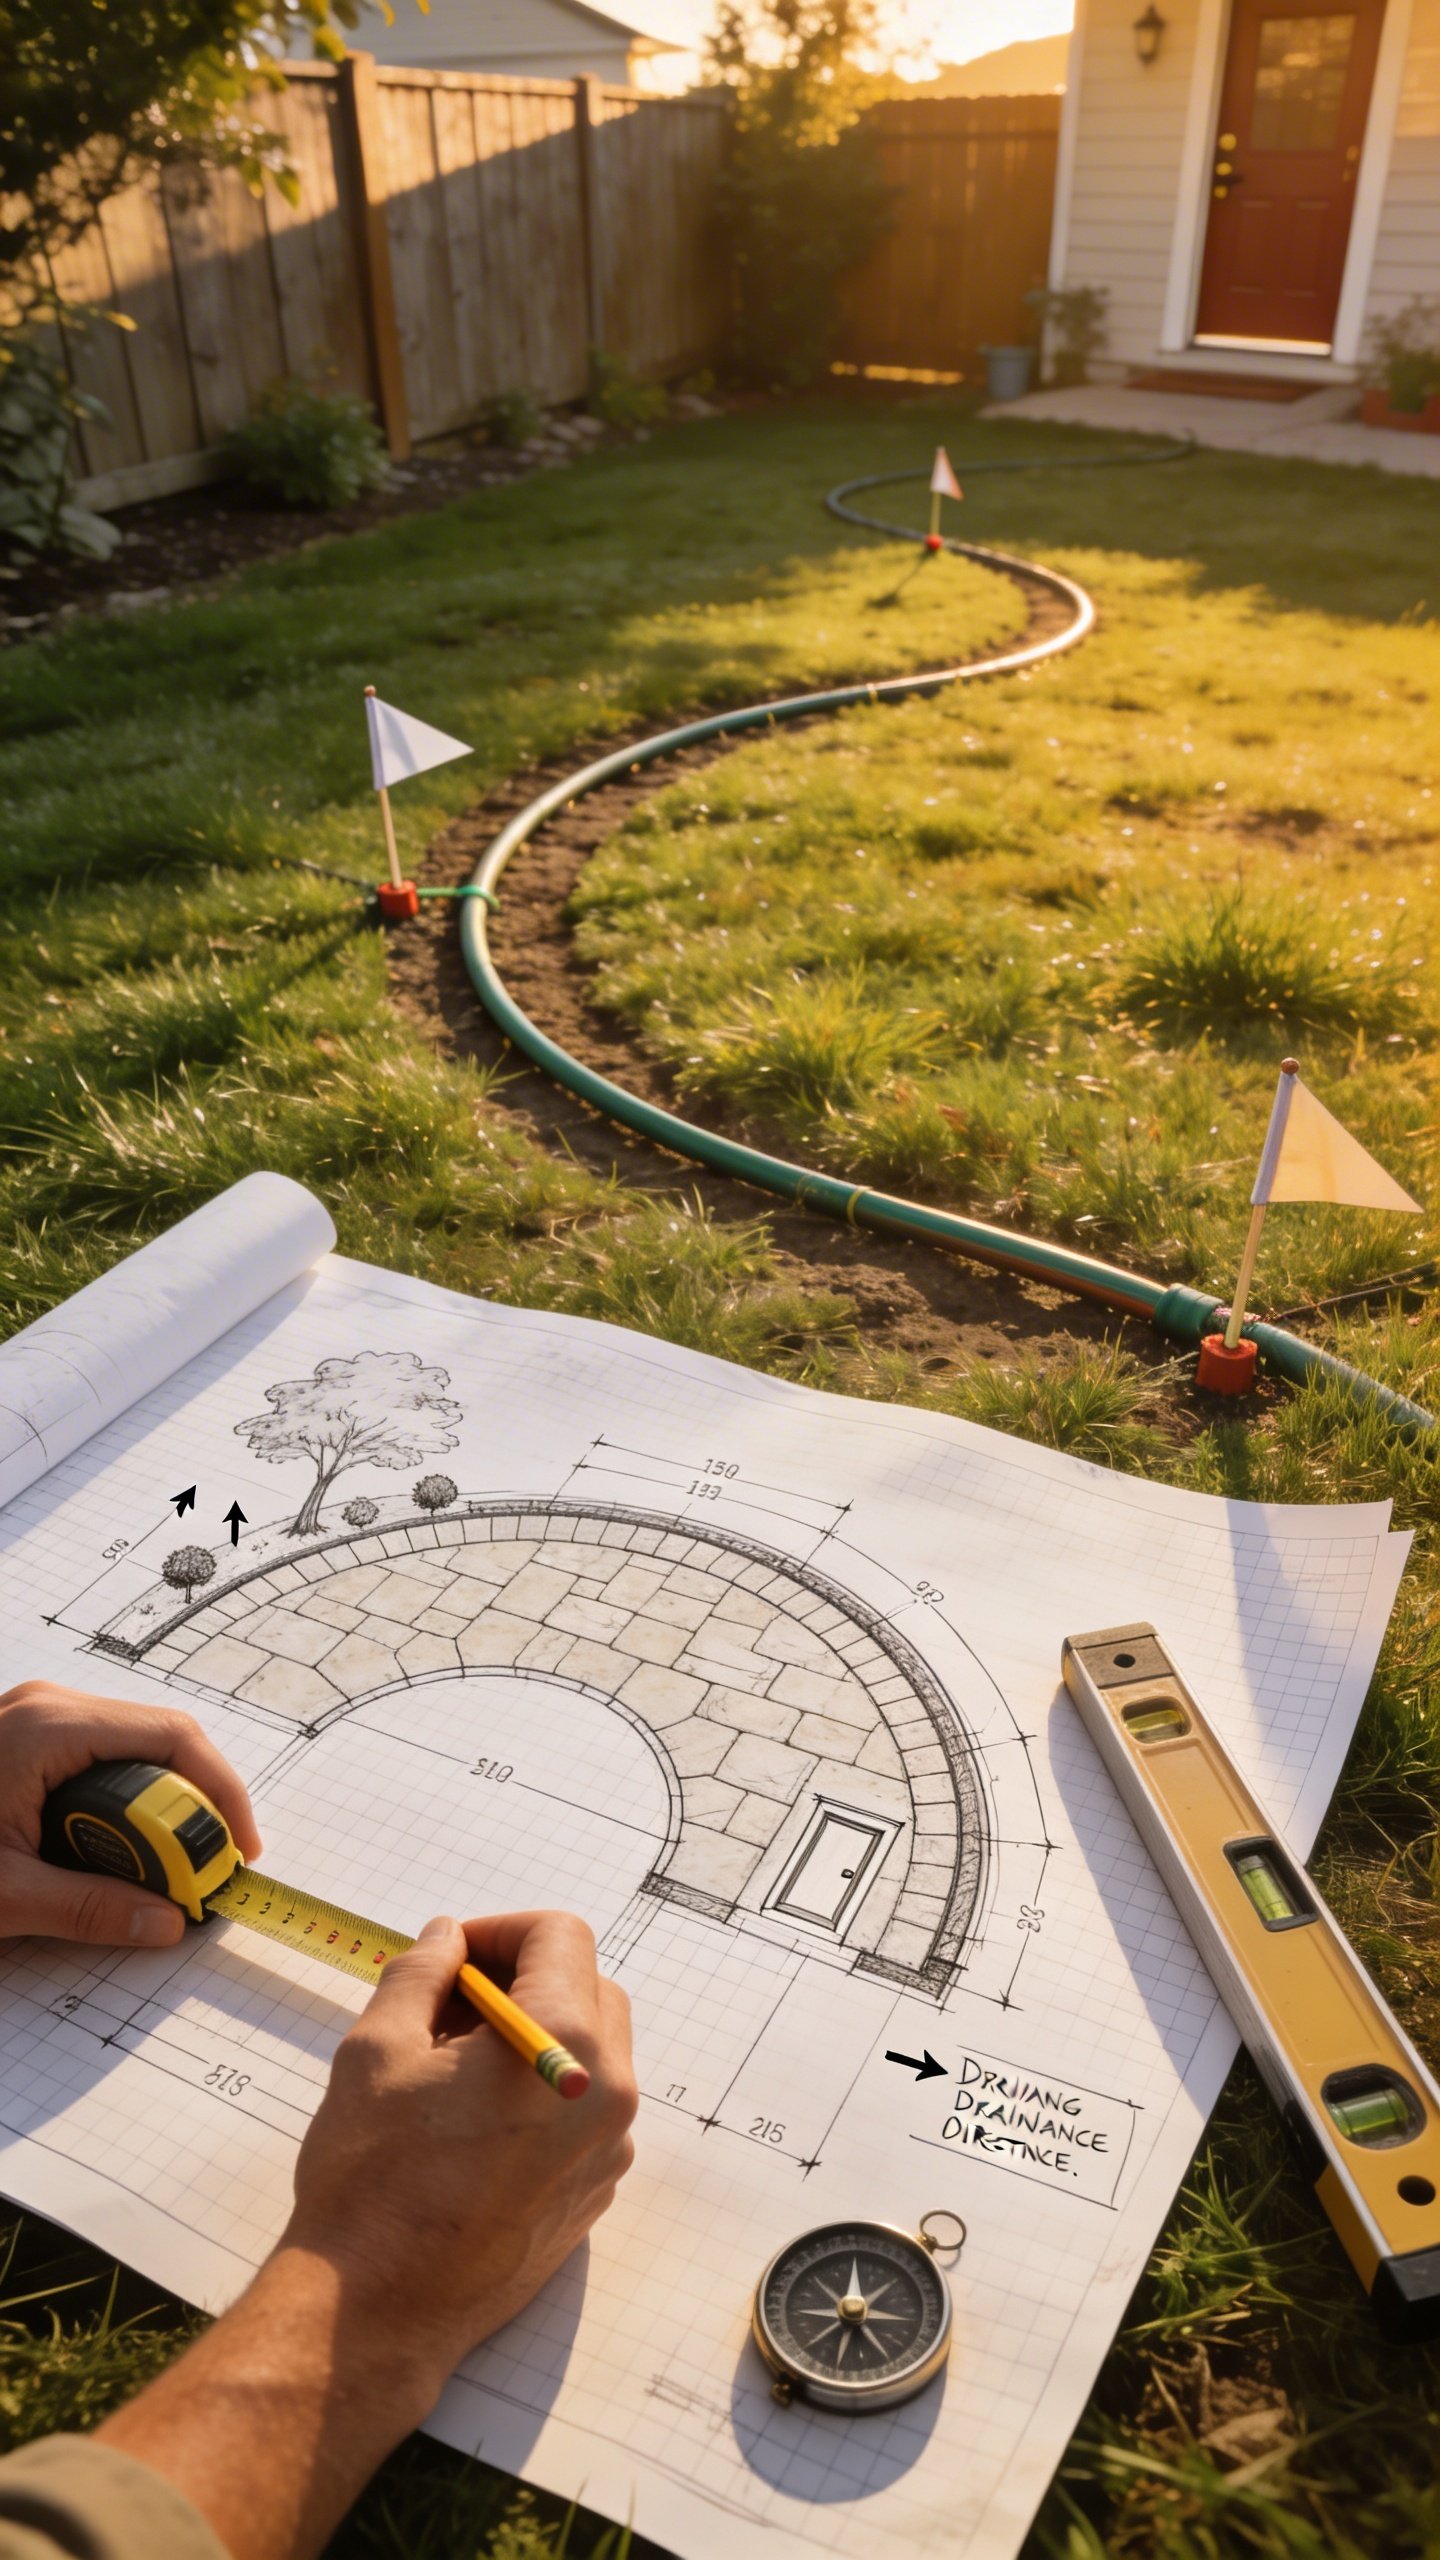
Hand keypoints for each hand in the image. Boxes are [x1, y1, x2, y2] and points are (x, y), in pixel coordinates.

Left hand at [0, 1679, 261, 1948]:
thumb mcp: (3, 1894)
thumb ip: (89, 1909)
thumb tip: (166, 1922)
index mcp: (49, 1727)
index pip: (172, 1738)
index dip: (220, 1793)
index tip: (237, 1850)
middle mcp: (50, 1707)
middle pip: (160, 1741)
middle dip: (192, 1809)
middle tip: (202, 1873)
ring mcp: (38, 1718)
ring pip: (135, 1750)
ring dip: (159, 1810)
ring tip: (163, 1871)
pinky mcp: (30, 1739)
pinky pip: (103, 1759)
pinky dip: (125, 1804)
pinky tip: (120, 1850)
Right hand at [286, 1910, 637, 2391]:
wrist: (375, 2313)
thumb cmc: (371, 2180)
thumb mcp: (379, 2048)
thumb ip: (422, 1973)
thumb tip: (448, 1940)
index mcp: (565, 2044)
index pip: (562, 1937)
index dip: (501, 1931)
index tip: (452, 1958)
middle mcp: (607, 2094)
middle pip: (589, 1987)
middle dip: (524, 1976)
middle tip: (449, 2004)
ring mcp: (608, 2152)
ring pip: (592, 2050)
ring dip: (535, 2032)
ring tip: (455, 2065)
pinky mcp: (594, 2195)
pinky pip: (585, 2111)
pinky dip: (544, 2090)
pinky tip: (475, 2119)